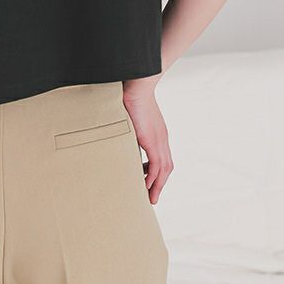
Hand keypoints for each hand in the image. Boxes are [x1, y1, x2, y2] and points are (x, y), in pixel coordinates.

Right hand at [122, 82, 172, 204]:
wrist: (137, 85)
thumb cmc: (130, 96)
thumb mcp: (130, 117)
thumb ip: (128, 128)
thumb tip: (117, 132)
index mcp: (158, 133)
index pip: (162, 158)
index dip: (157, 172)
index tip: (148, 181)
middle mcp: (162, 139)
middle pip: (167, 167)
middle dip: (159, 183)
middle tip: (152, 196)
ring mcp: (159, 140)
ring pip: (164, 170)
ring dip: (158, 185)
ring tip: (150, 197)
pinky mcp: (153, 141)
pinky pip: (157, 167)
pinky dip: (153, 178)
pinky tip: (146, 186)